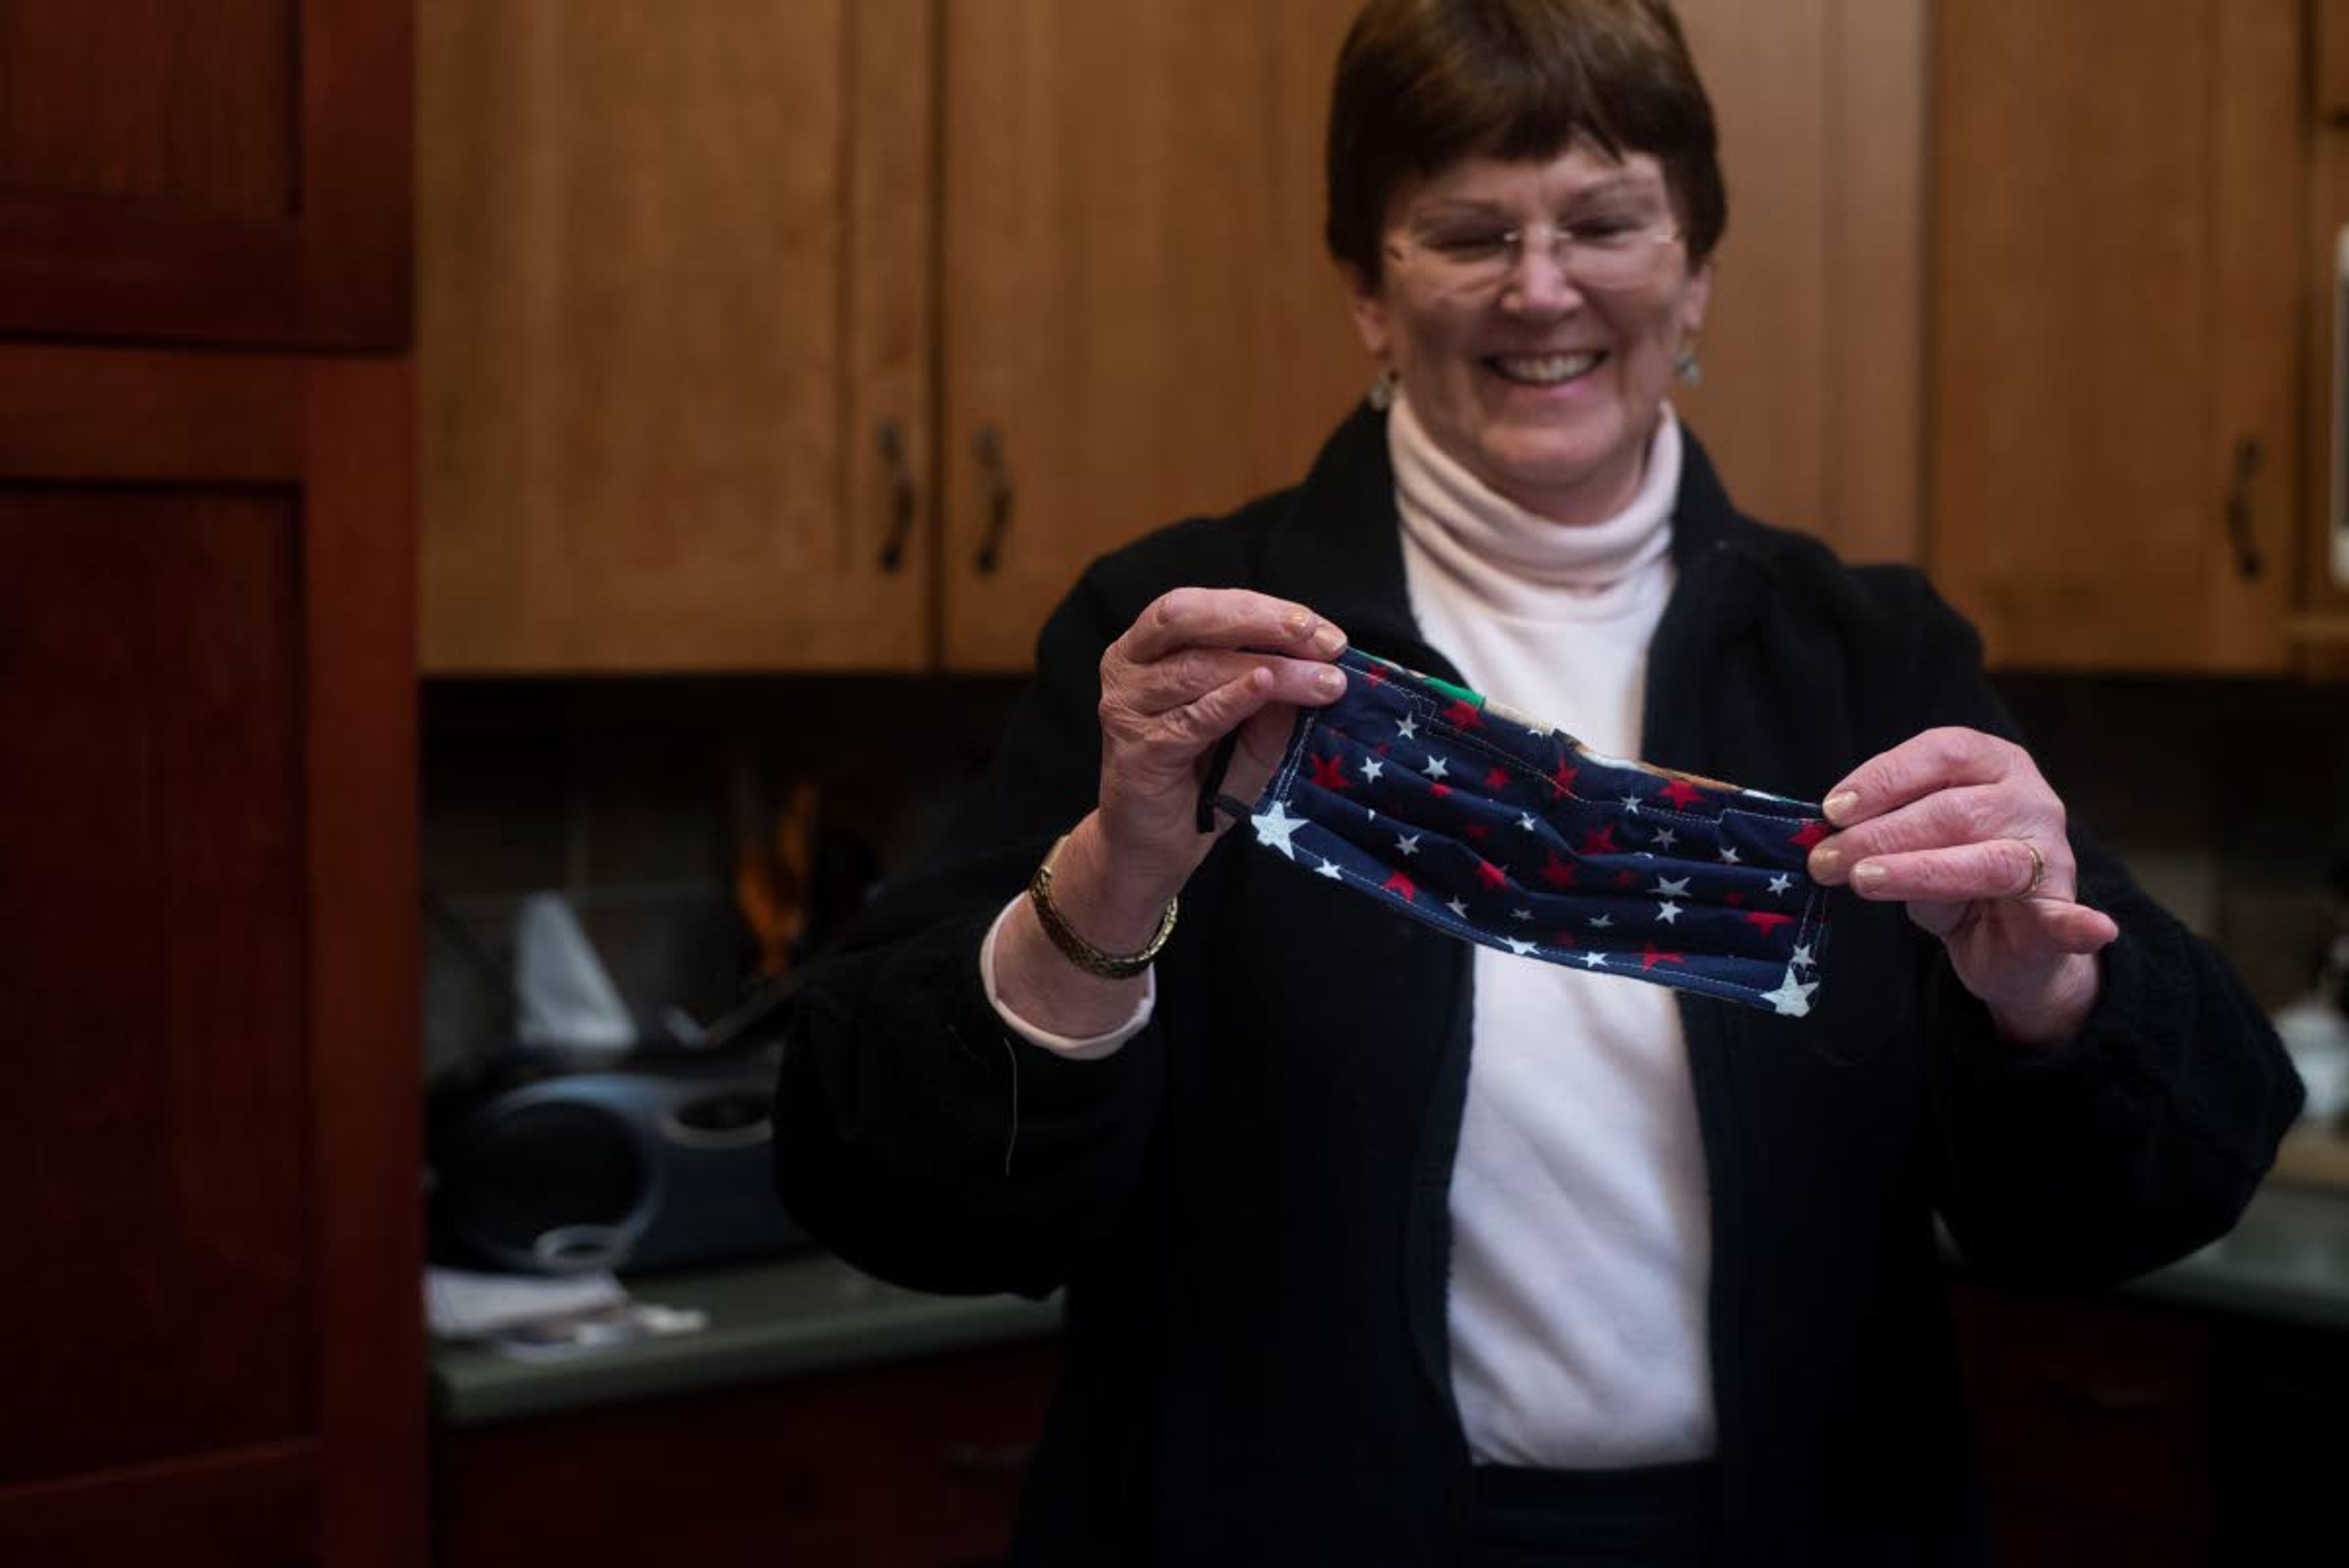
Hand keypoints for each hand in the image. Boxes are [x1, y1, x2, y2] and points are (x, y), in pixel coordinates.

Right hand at [1065, 589, 1348, 942]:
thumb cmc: (1199, 782)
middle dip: (1262, 622)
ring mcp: (1127, 706)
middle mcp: (1128, 665)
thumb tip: (1315, 662)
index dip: (1265, 610)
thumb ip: (1273, 699)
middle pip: (1191, 619)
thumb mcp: (1250, 732)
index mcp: (1150, 646)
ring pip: (1199, 668)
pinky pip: (1193, 717)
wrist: (1155, 848)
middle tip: (1321, 642)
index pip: (1206, 608)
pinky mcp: (1138, 748)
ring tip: (1321, 681)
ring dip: (1270, 669)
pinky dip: (1233, 698)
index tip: (1324, 632)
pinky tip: (1265, 687)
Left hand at [1805, 727, 2119, 1045]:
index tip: (1833, 810)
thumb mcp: (1912, 840)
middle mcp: (2030, 800)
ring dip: (1917, 871)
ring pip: (1987, 861)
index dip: (1884, 778)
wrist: (2005, 939)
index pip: (1941, 753)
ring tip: (1863, 881)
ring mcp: (2052, 855)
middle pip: (1954, 810)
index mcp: (1993, 765)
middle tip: (1826, 860)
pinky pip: (2069, 919)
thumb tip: (1827, 835)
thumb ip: (1884, 829)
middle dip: (1881, 834)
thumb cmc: (1949, 872)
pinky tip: (2089, 929)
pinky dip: (2077, 925)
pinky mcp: (2060, 912)